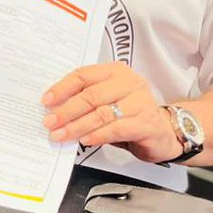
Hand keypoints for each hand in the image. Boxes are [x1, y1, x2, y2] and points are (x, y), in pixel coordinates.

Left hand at [41, 62, 181, 163]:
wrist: (165, 131)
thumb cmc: (131, 114)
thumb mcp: (108, 101)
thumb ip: (87, 101)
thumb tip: (55, 110)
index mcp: (116, 71)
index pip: (84, 75)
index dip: (62, 88)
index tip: (46, 101)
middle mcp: (129, 83)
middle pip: (90, 96)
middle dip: (66, 111)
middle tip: (50, 123)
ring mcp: (140, 102)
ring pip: (101, 114)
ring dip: (77, 126)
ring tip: (61, 135)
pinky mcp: (146, 123)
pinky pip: (117, 129)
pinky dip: (98, 135)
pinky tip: (85, 140)